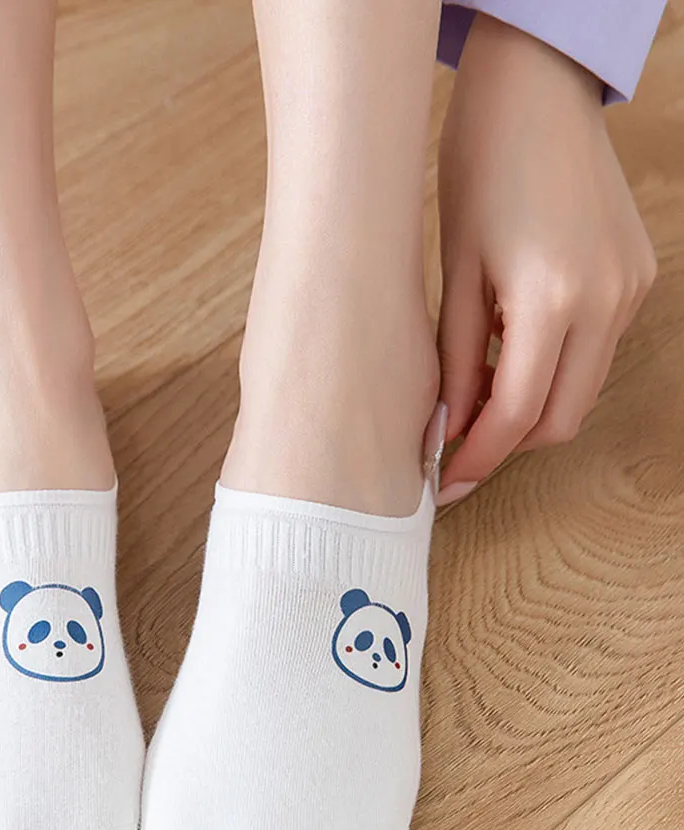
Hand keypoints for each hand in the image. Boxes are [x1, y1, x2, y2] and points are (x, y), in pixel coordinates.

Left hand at [436, 14, 656, 502]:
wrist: (534, 95)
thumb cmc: (478, 172)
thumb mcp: (453, 275)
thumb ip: (453, 362)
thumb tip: (451, 429)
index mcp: (551, 299)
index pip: (516, 416)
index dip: (476, 460)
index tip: (442, 483)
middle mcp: (606, 302)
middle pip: (559, 420)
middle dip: (506, 446)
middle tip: (453, 451)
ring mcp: (631, 290)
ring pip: (580, 392)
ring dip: (529, 411)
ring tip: (473, 402)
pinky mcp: (636, 278)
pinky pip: (594, 354)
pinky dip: (552, 373)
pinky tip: (508, 358)